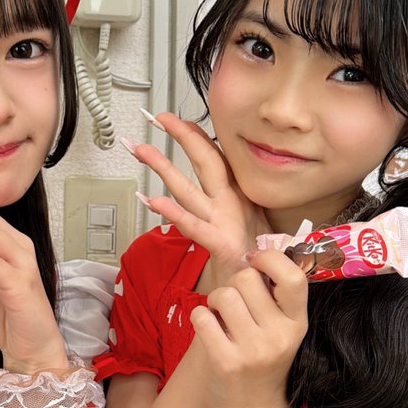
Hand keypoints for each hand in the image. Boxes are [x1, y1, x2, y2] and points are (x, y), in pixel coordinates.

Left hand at [133, 113, 269, 290]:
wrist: (265, 289)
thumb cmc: (252, 258)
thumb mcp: (247, 224)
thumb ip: (231, 203)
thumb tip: (216, 187)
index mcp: (240, 196)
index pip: (218, 158)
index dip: (197, 136)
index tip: (178, 119)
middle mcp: (233, 203)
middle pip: (206, 162)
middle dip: (183, 137)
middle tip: (160, 118)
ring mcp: (226, 221)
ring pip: (191, 188)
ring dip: (164, 167)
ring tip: (142, 150)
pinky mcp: (221, 243)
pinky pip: (193, 225)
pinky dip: (174, 212)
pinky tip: (154, 200)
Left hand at [190, 249, 308, 407]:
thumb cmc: (263, 361)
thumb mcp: (282, 330)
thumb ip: (275, 297)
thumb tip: (259, 252)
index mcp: (297, 323)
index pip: (292, 277)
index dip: (269, 258)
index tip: (255, 260)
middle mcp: (280, 335)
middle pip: (247, 278)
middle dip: (233, 283)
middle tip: (233, 303)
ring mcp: (254, 350)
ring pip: (223, 295)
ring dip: (214, 301)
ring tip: (220, 317)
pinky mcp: (226, 361)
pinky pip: (202, 316)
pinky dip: (200, 318)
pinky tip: (208, 330)